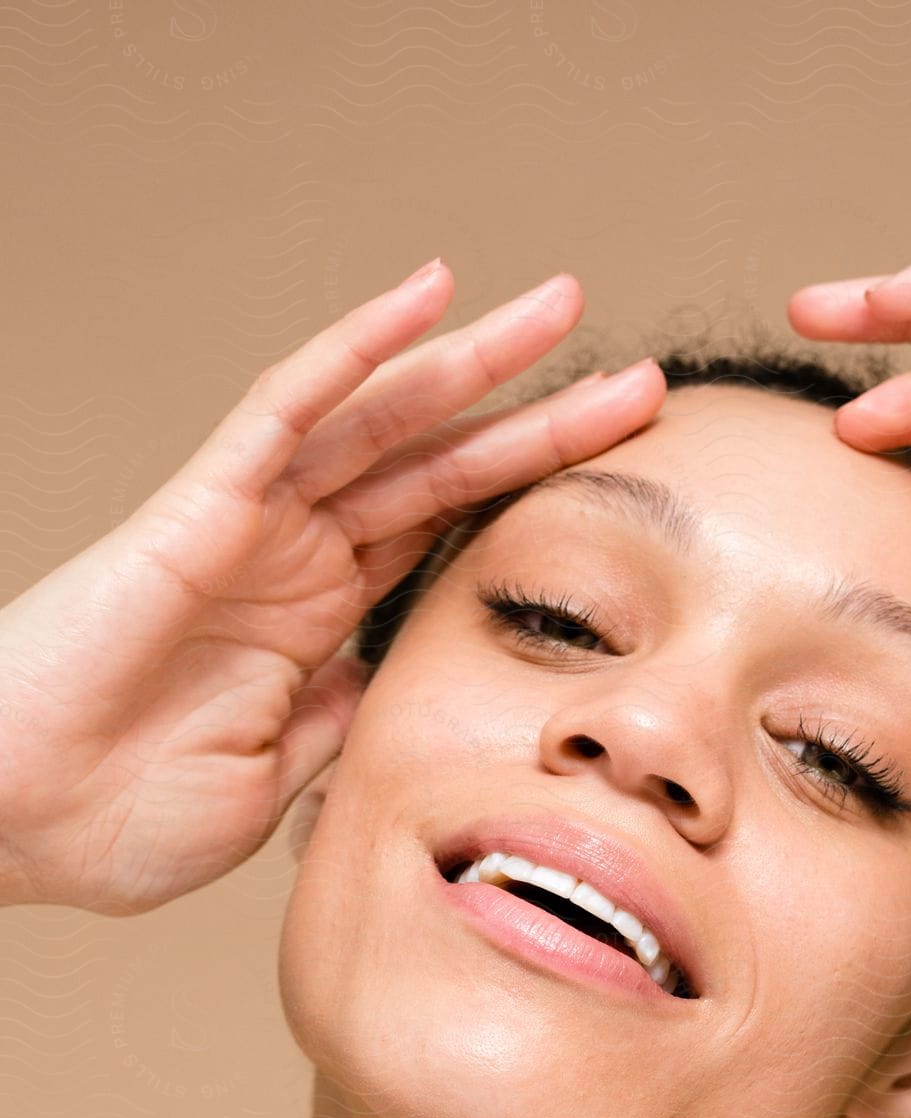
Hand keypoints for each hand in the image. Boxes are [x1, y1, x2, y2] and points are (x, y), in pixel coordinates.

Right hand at [0, 263, 664, 914]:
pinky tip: (427, 296)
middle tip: (640, 383)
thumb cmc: (121, 816)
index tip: (623, 484)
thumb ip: (347, 720)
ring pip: (384, 419)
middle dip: (540, 419)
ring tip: (564, 307)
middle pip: (442, 468)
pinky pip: (287, 407)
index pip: (448, 540)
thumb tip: (408, 688)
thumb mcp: (282, 780)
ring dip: (473, 362)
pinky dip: (356, 349)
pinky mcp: (202, 507)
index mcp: (320, 626)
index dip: (533, 504)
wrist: (12, 822)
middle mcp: (298, 560)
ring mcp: (255, 526)